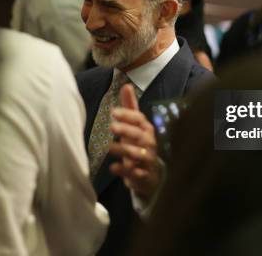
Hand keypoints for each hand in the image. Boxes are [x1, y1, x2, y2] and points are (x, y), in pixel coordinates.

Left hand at [109, 84, 161, 202]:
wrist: (153, 174)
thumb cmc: (140, 144)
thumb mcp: (136, 126)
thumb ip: (130, 107)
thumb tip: (126, 85)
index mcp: (146, 129)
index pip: (139, 119)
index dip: (127, 115)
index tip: (113, 112)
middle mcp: (149, 143)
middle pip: (139, 135)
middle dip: (126, 130)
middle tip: (111, 126)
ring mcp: (147, 159)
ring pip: (137, 154)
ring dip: (123, 150)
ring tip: (109, 148)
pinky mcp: (143, 175)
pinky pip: (136, 173)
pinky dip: (125, 171)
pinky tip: (113, 168)